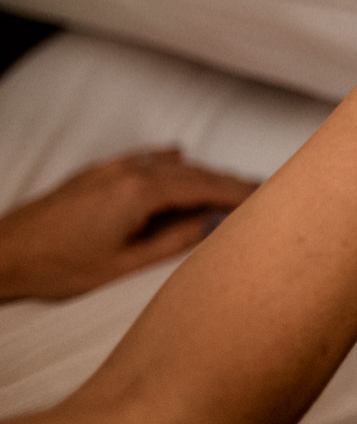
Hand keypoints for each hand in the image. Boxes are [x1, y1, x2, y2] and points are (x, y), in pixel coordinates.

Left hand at [0, 148, 257, 301]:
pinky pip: (144, 157)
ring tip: (227, 182)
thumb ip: (172, 241)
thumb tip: (209, 224)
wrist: (3, 254)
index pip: (204, 187)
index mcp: (141, 194)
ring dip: (201, 172)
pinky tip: (178, 157)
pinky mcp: (96, 173)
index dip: (236, 192)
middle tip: (258, 188)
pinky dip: (168, 160)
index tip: (263, 195)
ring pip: (170, 164)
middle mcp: (130, 172)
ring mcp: (111, 168)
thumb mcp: (124, 264)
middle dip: (226, 180)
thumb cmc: (58, 266)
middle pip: (193, 172)